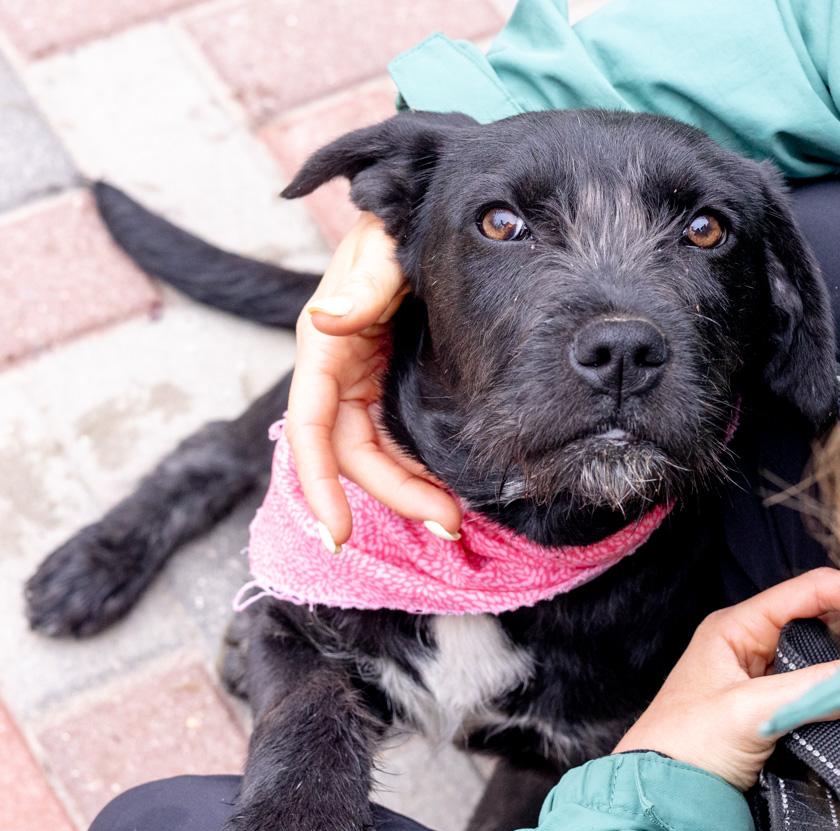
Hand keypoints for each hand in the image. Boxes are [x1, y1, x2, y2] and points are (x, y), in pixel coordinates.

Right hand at [287, 212, 461, 546]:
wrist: (418, 216)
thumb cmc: (394, 227)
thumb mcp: (381, 248)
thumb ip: (363, 284)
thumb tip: (325, 323)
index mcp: (324, 347)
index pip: (311, 428)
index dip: (319, 483)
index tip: (338, 533)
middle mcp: (338, 374)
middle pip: (352, 456)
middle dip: (394, 496)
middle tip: (448, 524)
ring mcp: (364, 385)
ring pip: (377, 456)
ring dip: (410, 492)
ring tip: (454, 518)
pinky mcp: (389, 388)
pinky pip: (398, 441)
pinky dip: (418, 469)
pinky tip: (447, 488)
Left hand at [614, 569, 839, 789]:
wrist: (659, 793)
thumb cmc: (686, 744)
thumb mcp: (749, 711)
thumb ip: (810, 691)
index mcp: (736, 627)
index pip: (805, 592)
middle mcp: (750, 642)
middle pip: (818, 617)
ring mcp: (761, 675)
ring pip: (821, 652)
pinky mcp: (771, 706)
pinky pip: (816, 686)